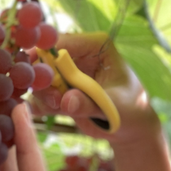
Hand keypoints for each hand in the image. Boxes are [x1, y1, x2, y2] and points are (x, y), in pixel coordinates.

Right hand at [31, 33, 155, 142]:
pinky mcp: (60, 91)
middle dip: (43, 79)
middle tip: (54, 100)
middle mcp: (78, 55)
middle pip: (45, 58)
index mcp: (95, 46)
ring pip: (40, 78)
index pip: (63, 42)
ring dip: (42, 94)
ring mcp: (67, 73)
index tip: (43, 78)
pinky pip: (41, 95)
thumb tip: (66, 101)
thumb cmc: (131, 109)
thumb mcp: (114, 106)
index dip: (47, 56)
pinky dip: (39, 105)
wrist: (130, 127)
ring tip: (57, 107)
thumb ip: (89, 103)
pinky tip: (47, 113)